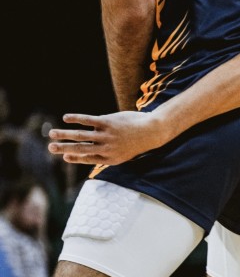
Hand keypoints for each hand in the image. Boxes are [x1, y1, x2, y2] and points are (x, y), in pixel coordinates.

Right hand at [48, 111, 168, 165]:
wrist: (153, 131)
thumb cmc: (138, 141)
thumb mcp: (124, 152)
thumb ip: (109, 153)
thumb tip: (93, 149)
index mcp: (111, 158)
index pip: (88, 159)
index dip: (75, 158)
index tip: (64, 156)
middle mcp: (107, 148)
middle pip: (81, 149)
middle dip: (64, 148)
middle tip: (50, 148)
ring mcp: (107, 135)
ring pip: (81, 136)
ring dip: (64, 134)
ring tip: (52, 133)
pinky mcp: (108, 123)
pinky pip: (88, 121)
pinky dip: (76, 119)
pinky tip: (65, 118)